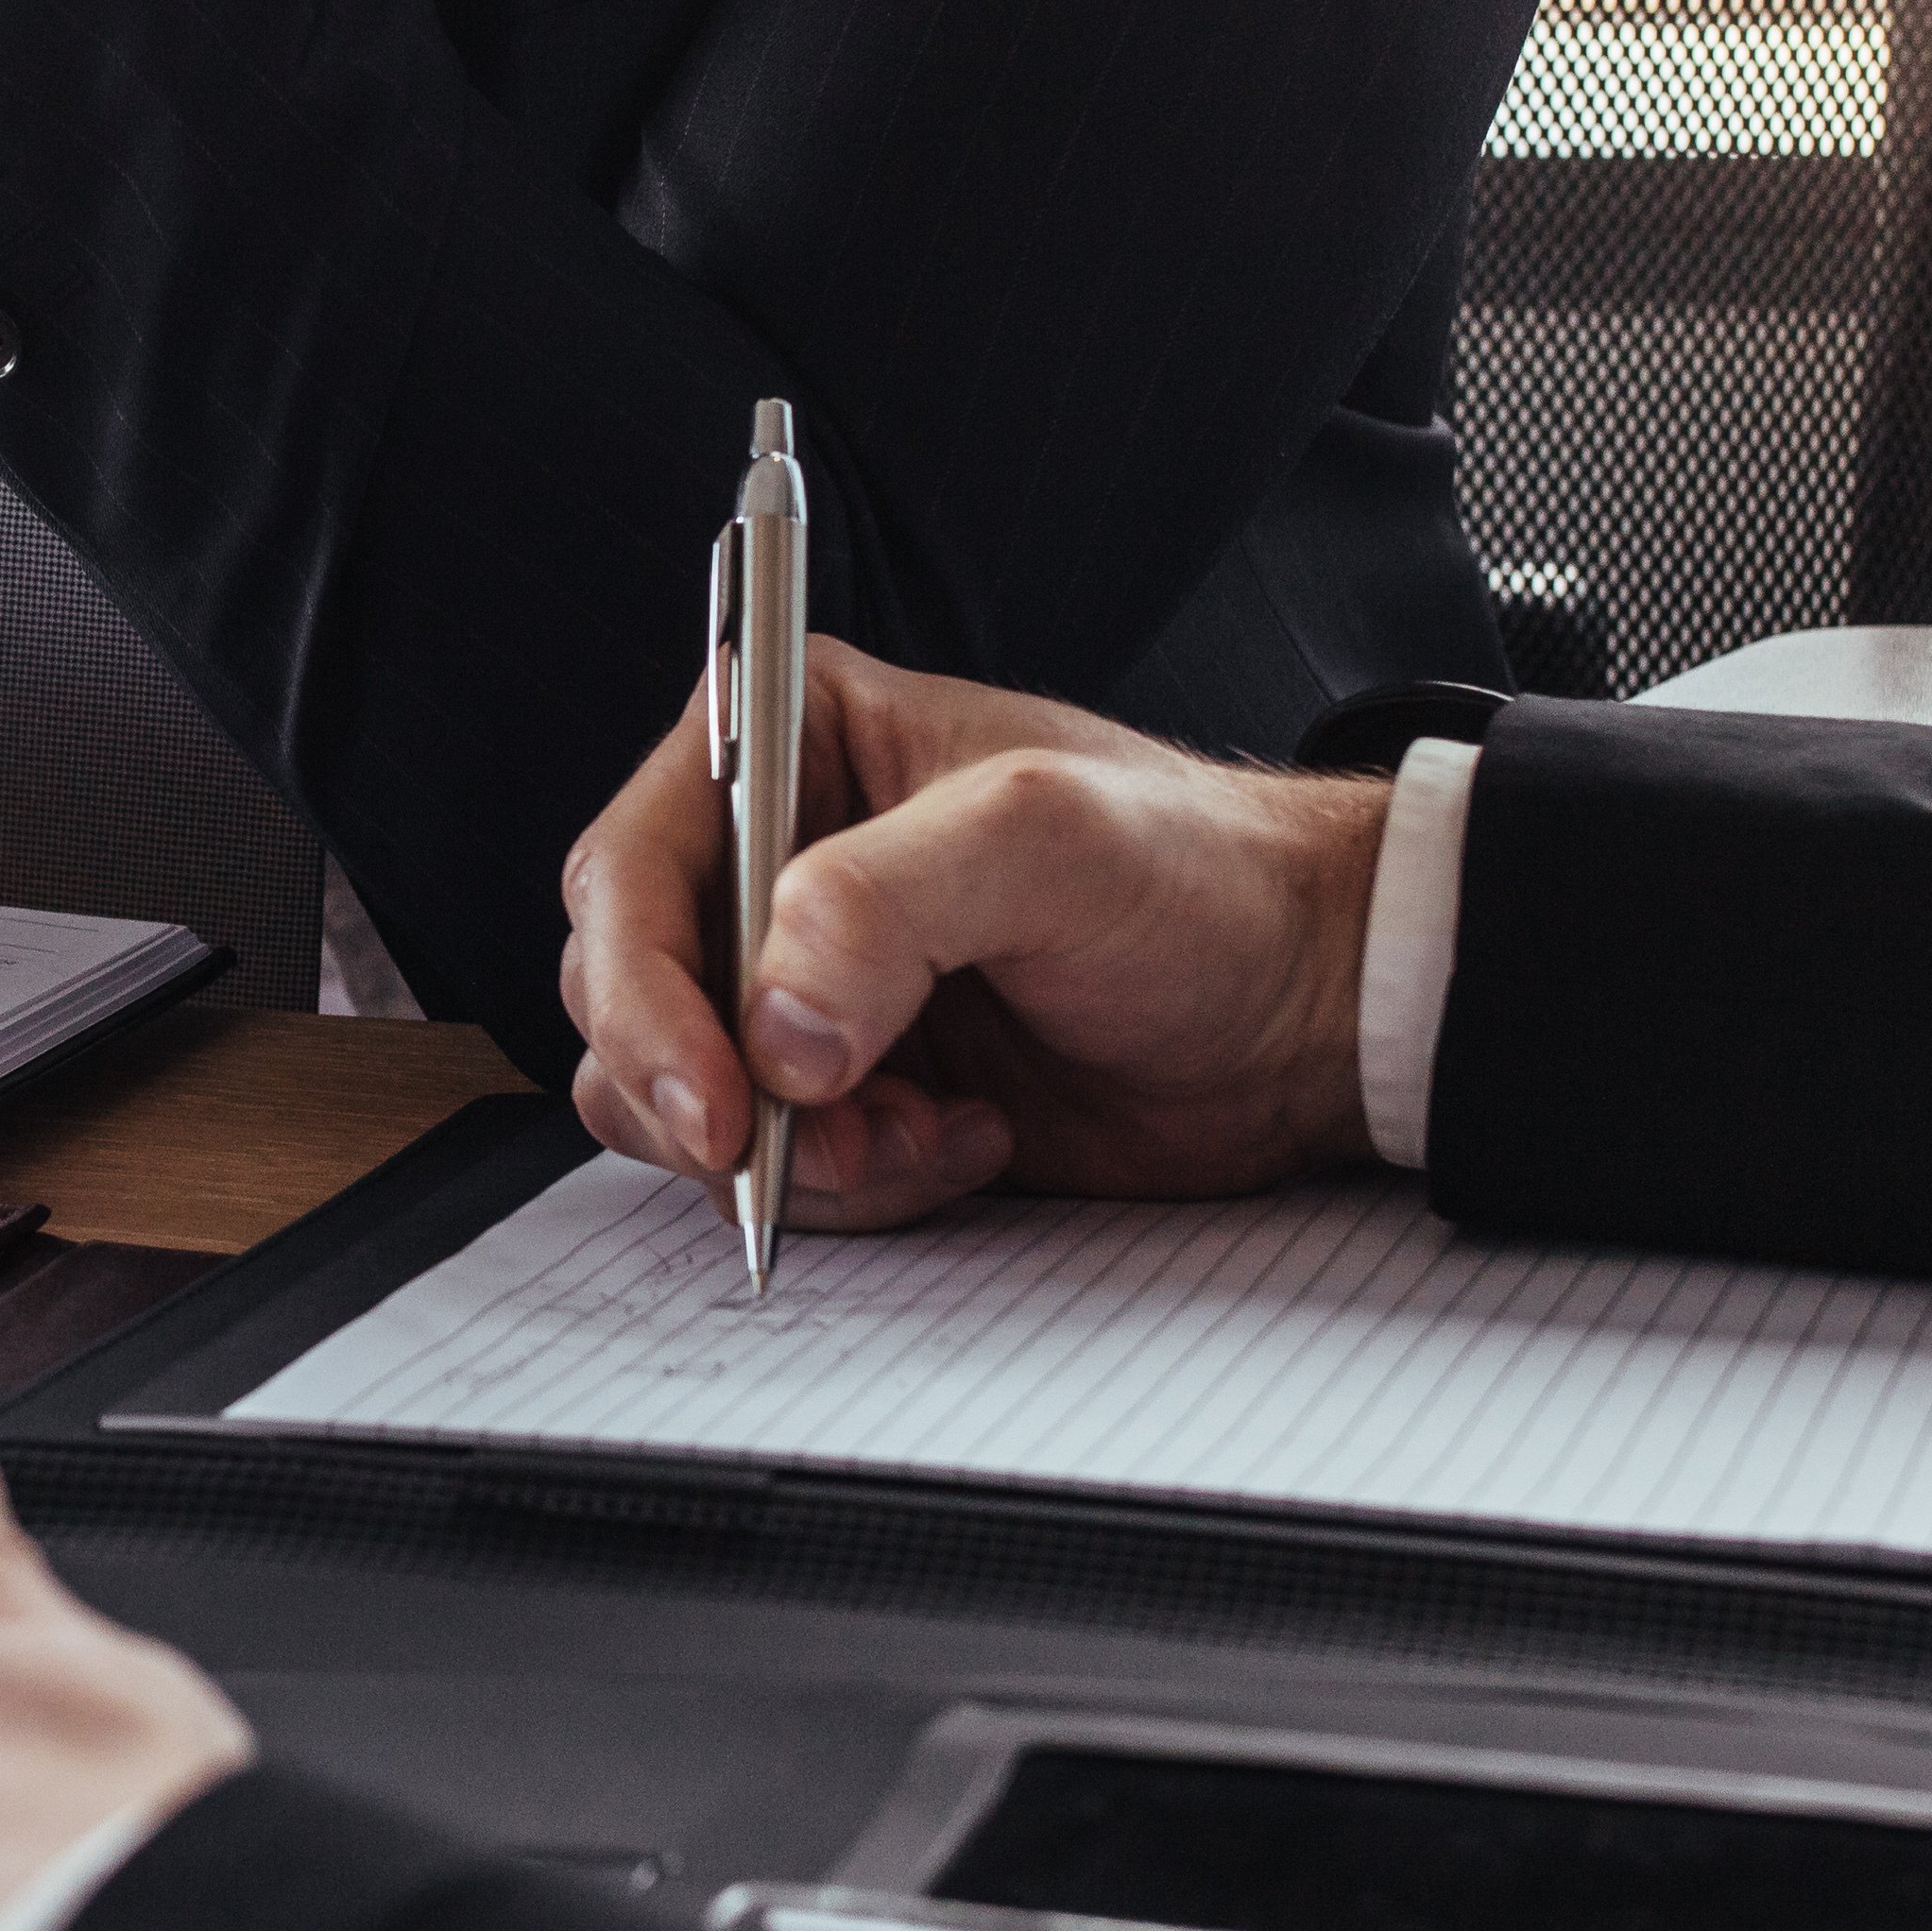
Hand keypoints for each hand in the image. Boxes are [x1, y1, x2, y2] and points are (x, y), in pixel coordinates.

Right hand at [556, 639, 1394, 1233]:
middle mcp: (774, 863)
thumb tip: (771, 1027)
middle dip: (711, 1093)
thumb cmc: (1201, 877)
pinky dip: (852, 1186)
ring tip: (925, 1131)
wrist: (1307, 1009)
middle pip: (625, 996)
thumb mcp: (1047, 839)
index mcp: (794, 744)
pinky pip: (771, 1170)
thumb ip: (885, 905)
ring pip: (680, 1101)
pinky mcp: (845, 1093)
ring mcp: (803, 988)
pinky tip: (967, 1139)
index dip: (642, 993)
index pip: (630, 869)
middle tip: (814, 1145)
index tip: (716, 1097)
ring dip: (790, 1154)